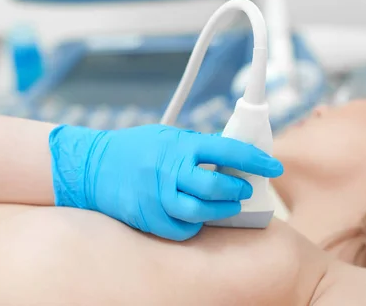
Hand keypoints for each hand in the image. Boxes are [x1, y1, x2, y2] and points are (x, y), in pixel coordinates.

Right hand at [49, 124, 282, 240]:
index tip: (273, 167)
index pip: (227, 150)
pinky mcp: (147, 217)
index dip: (254, 160)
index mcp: (177, 145)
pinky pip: (181, 229)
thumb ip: (196, 145)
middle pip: (216, 186)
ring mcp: (156, 196)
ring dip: (221, 210)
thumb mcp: (166, 136)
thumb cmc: (133, 147)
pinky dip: (194, 226)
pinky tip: (197, 217)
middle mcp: (168, 170)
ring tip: (227, 205)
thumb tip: (230, 155)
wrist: (92, 165)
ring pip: (201, 212)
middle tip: (243, 189)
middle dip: (237, 190)